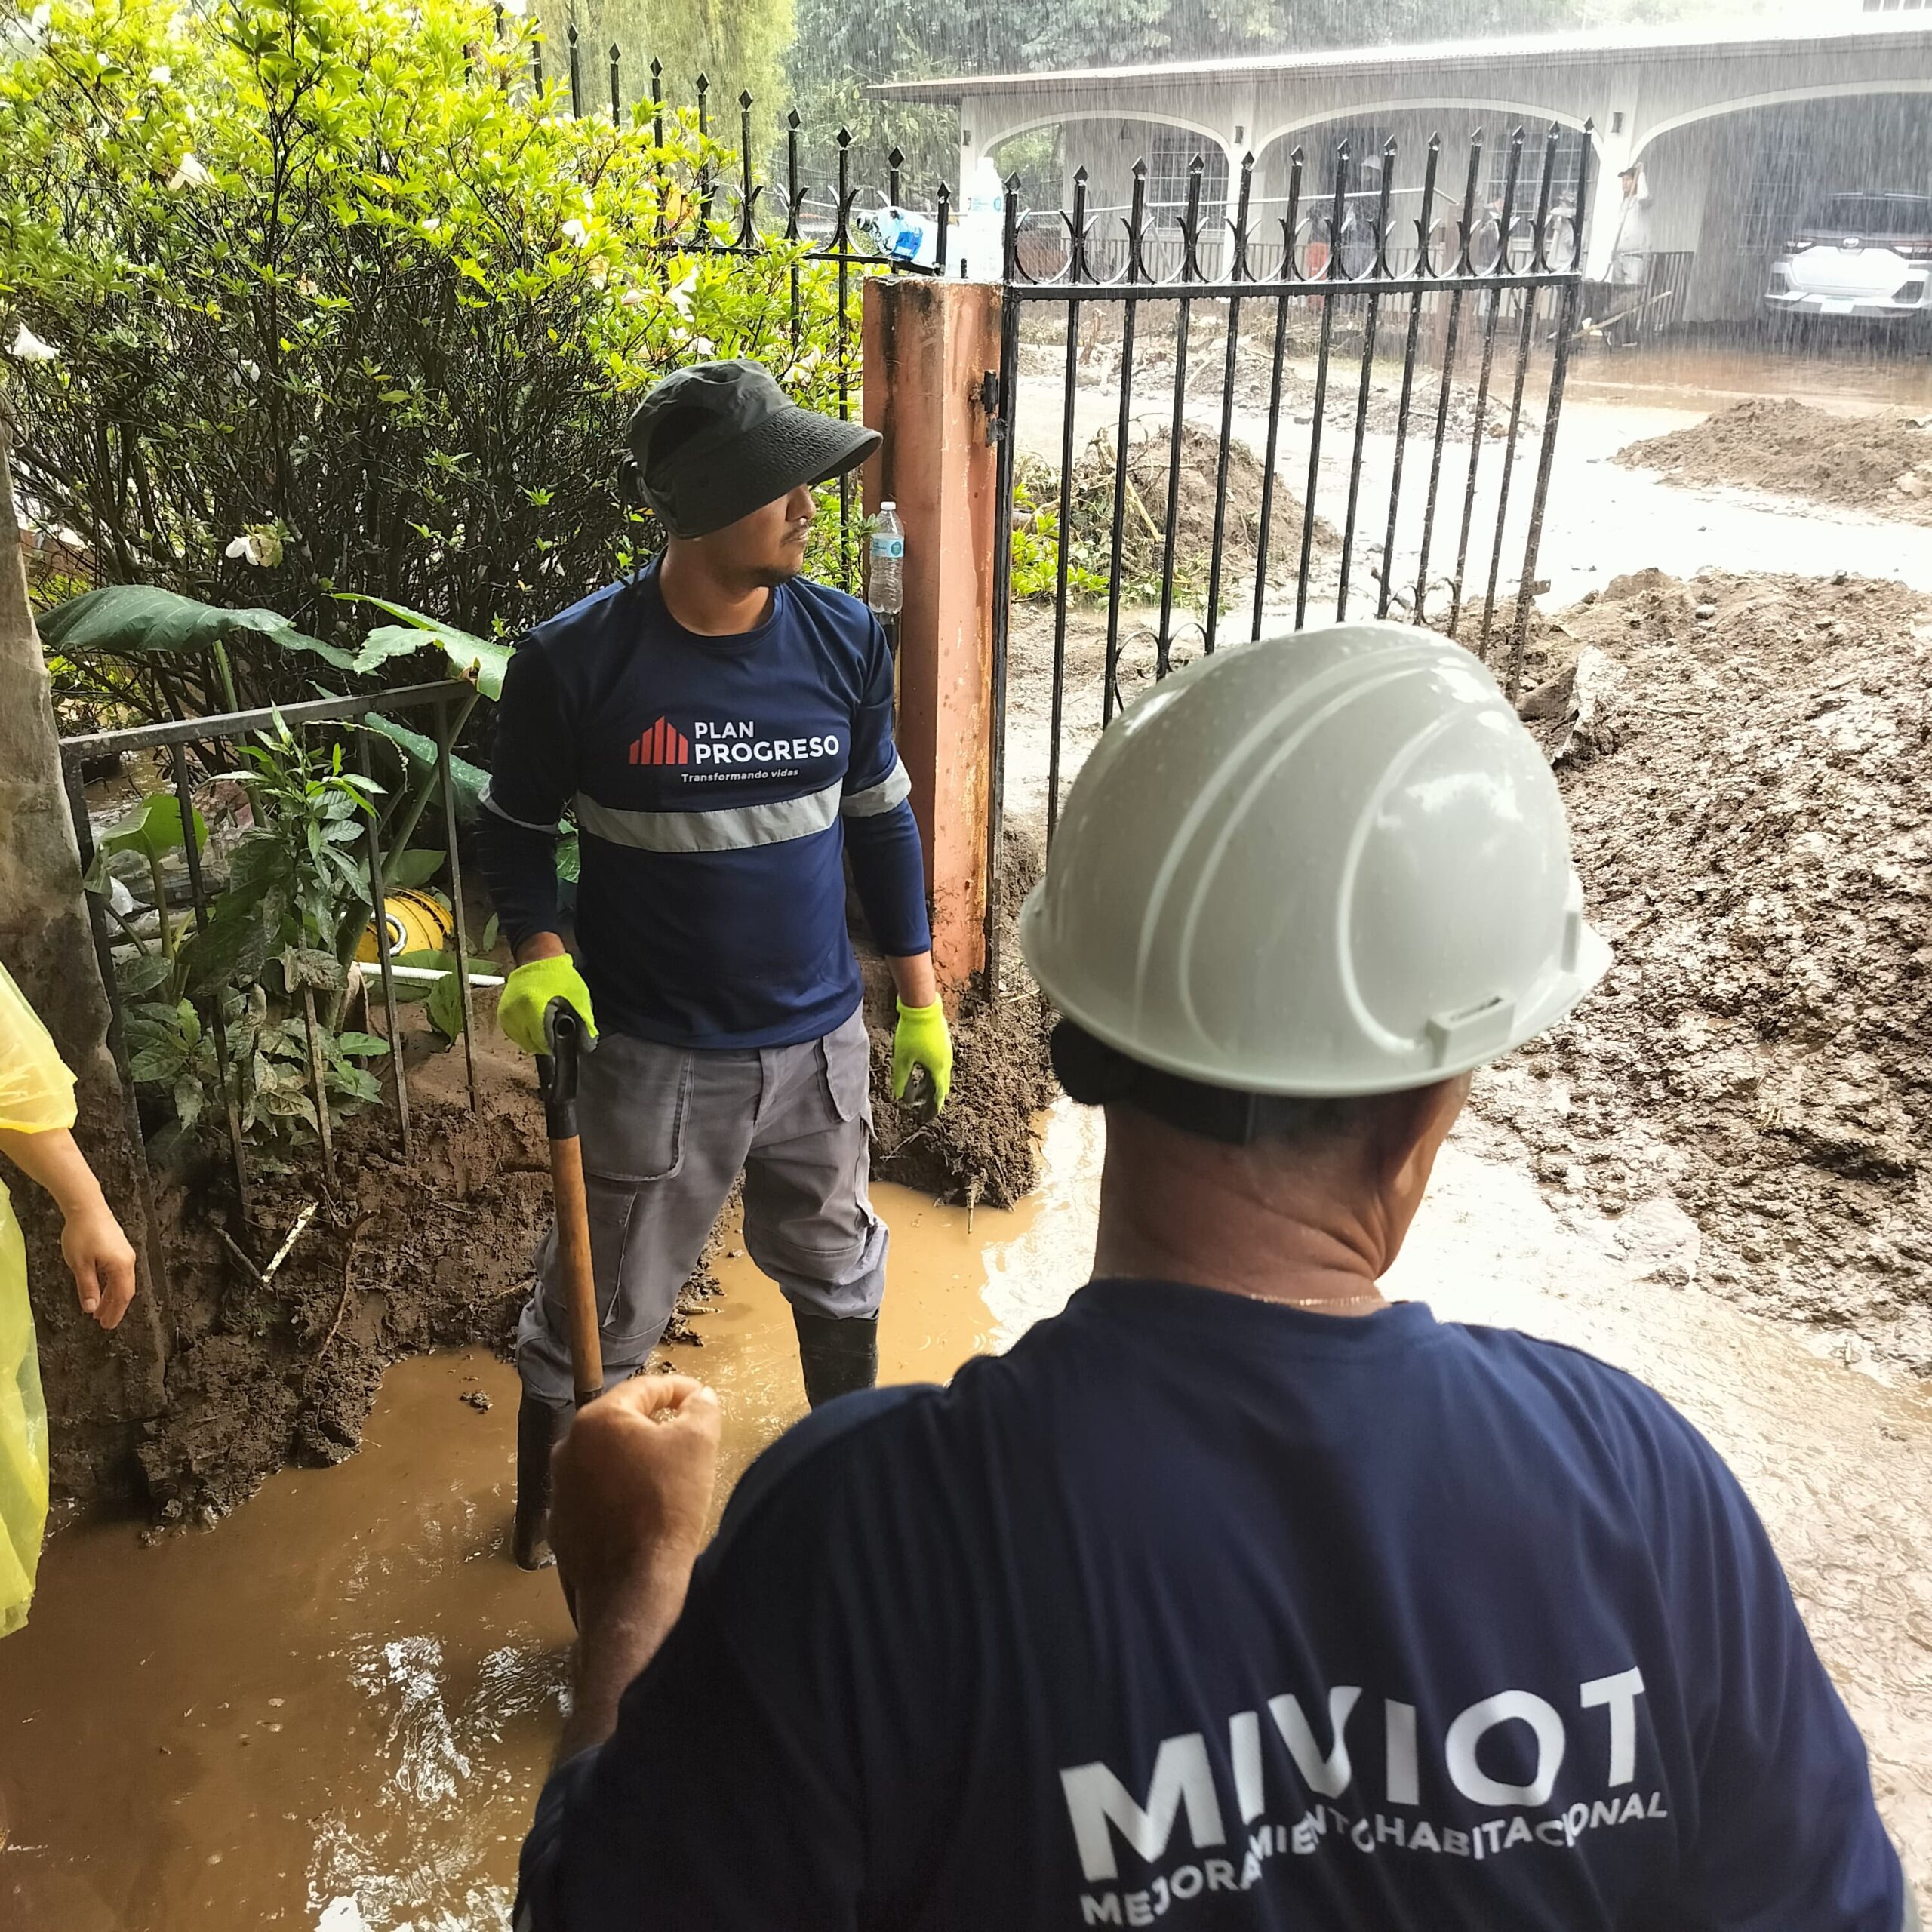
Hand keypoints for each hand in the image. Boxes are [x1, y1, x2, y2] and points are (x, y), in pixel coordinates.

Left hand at [61, 1195, 136, 1329]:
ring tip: (99, 1309)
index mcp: (121, 1266)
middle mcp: (127, 1260)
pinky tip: (101, 1288)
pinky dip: (110, 1284)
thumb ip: (87, 1287)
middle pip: (124, 1290)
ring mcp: (124, 1253)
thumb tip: (91, 1308)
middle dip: (114, 1307)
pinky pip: (118, 1271)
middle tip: (104, 1322)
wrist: (86, 1206)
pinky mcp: (118, 1247)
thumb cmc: (83, 1233)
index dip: (116, 1312)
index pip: (122, 1296)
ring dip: (111, 1296)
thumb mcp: (80, 1264)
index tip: (108, 1325)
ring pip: (121, 1281)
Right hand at [498, 953, 596, 1055]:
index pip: (544, 1042)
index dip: (556, 1044)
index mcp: (533, 1007)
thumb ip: (581, 1023)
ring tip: (547, 1024)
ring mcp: (507, 1014)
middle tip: (557, 1030)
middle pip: (533, 1044)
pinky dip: (527, 1033)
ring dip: (536, 1039)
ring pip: (524, 1042)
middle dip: (547, 1042)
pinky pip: (516, 1034)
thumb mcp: (578, 998)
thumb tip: (582, 1045)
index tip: (563, 1041)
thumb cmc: (558, 975)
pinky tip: (536, 1023)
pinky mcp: (503, 1014)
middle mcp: (515, 1012)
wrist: (538, 958)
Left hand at [550, 1374, 721, 1619]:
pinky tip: (642, 1511)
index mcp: (597, 1420)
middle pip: (620, 1423)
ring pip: (605, 1459)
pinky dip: (618, 1494)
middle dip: (655, 1425)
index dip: (678, 1389)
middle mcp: (568, 1447)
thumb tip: (699, 1396)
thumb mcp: (698, 1444)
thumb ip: (701, 1407)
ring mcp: (559, 1488)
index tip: (700, 1397)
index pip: (643, 1388)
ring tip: (667, 1477)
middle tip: (686, 1438)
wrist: (633, 1584)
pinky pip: (594, 1495)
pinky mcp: (561, 1524)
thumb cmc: (667, 1504)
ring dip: (635, 1460)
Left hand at [892, 999, 952, 1111]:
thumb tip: (900, 1097)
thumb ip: (901, 1080)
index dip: (932, 1108)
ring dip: (930, 1086)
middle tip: (922, 1110)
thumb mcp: (902, 1059)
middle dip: (931, 1099)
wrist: (922, 1007)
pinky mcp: (943, 1043)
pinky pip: (939, 1064)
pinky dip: (931, 1074)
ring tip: (919, 1093)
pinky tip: (922, 1071)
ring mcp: (946, 1051)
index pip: (937, 1095)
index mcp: (938, 1068)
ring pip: (940, 1075)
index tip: (926, 1118)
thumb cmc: (912, 1032)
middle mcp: (946, 1062)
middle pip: (941, 1086)